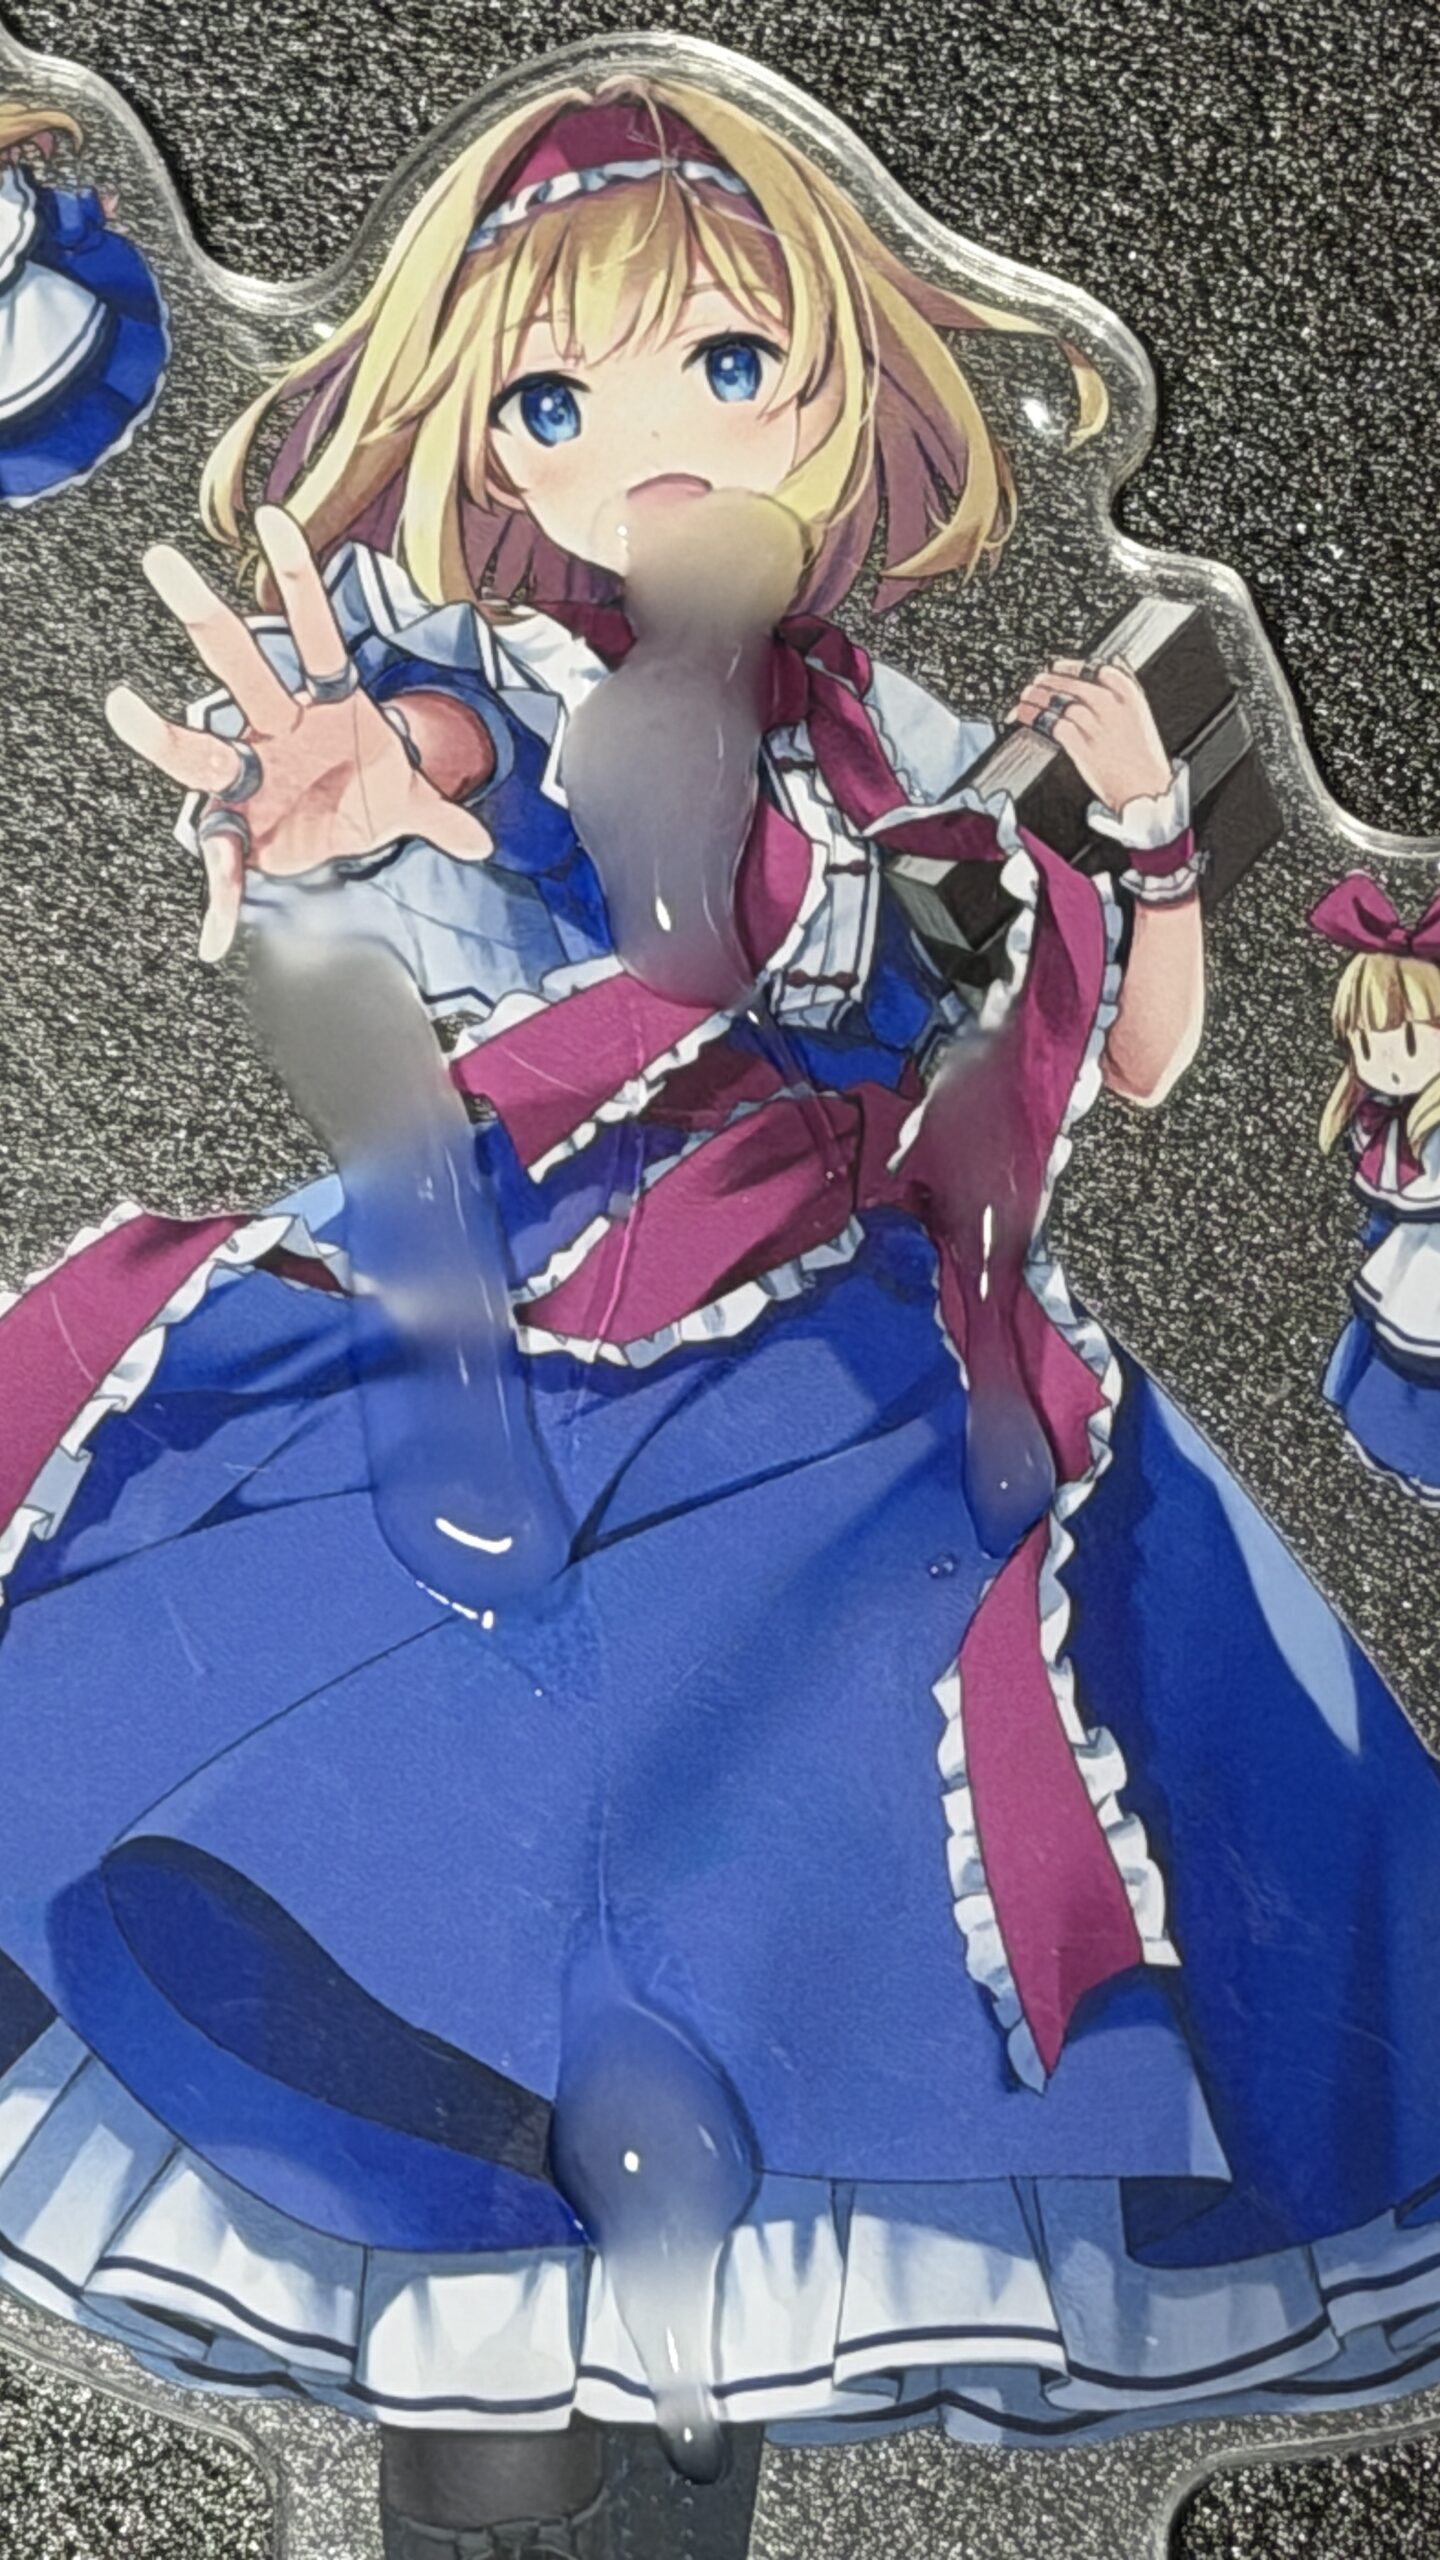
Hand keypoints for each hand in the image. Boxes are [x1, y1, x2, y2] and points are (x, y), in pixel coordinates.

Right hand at [105, 505, 492, 962]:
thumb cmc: (361, 794)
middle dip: (204, 616)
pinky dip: (223, 901)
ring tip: (125, 707)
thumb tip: (481, 838)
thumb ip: (441, 812)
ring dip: (163, 731)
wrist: (336, 837)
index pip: (313, 634)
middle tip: (162, 562)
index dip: (297, 581)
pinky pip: (225, 864)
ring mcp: (248, 773)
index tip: (274, 521)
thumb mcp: (408, 801)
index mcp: (324, 707)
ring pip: (201, 747)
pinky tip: (216, 935)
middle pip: (239, 667)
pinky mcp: (236, 827)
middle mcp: (276, 730)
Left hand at [1007, 655, 1172, 815]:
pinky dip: (1034, 717)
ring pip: (1058, 702)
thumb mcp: (1140, 716)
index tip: (1057, 668)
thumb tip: (1108, 670)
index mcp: (1128, 695)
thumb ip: (1123, 692)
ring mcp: (1095, 725)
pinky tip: (1024, 715)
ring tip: (1025, 696)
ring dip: (1037, 697)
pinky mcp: (1081, 746)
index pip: (1094, 670)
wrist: (1146, 788)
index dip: (1071, 668)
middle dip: (1048, 681)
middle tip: (1035, 682)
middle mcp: (1111, 706)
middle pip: (1072, 684)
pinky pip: (1052, 724)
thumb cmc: (1144, 757)